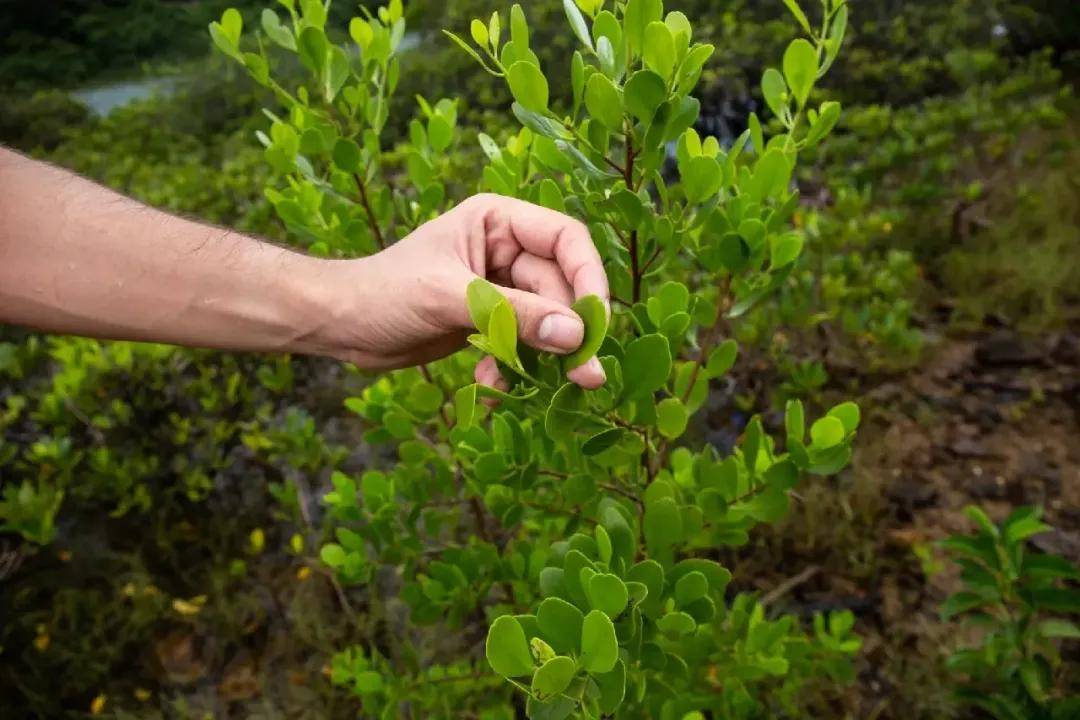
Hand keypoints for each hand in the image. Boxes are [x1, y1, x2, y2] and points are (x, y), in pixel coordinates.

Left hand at [322, 194, 609, 387]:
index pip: (566, 240)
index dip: (588, 278)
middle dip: (568, 331)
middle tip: (584, 375)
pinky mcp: (487, 320)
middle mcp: (505, 249)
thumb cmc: (384, 293)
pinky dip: (512, 366)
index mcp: (498, 221)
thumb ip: (513, 315)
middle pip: (561, 287)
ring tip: (543, 387)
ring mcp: (498, 287)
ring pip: (545, 320)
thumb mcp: (449, 298)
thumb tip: (574, 335)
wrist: (339, 324)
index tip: (594, 323)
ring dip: (543, 356)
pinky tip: (491, 384)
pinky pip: (521, 343)